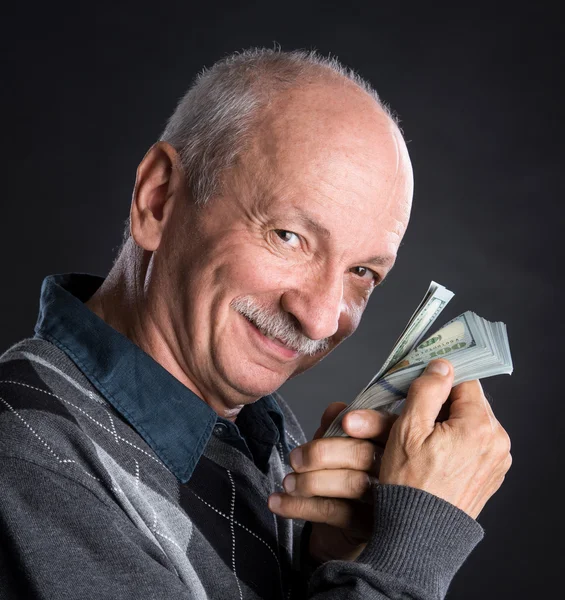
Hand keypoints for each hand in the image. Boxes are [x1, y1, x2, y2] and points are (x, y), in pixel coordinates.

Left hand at [268, 402, 396, 561]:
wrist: (344, 527)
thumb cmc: (343, 473)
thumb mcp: (337, 446)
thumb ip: (336, 426)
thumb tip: (335, 410)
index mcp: (391, 442)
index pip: (387, 426)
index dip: (369, 422)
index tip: (346, 422)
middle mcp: (395, 470)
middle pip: (364, 454)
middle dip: (323, 453)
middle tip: (295, 459)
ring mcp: (385, 501)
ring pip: (352, 484)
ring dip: (311, 481)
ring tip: (288, 482)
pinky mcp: (369, 527)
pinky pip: (335, 513)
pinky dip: (301, 506)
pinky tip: (278, 502)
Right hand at [379, 359, 511, 518]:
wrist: (418, 535)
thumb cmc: (409, 484)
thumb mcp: (408, 429)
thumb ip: (427, 390)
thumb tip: (442, 366)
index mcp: (480, 426)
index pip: (464, 381)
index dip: (438, 381)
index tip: (420, 386)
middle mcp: (497, 442)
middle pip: (468, 403)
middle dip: (440, 404)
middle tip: (413, 417)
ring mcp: (497, 461)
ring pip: (470, 423)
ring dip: (447, 423)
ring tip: (421, 439)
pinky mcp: (491, 475)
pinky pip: (474, 445)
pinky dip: (455, 442)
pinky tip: (433, 455)